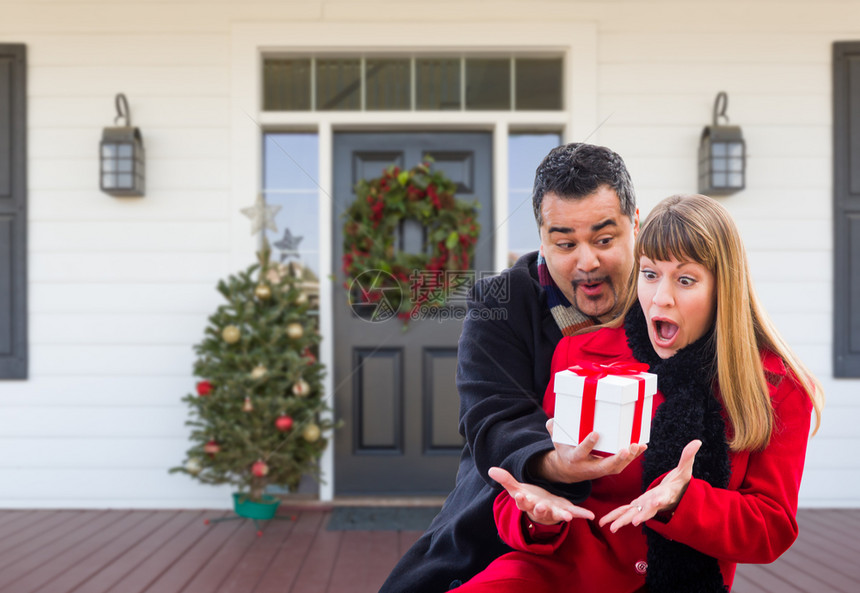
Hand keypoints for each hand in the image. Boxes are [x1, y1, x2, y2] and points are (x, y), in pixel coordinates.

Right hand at [489, 467, 594, 525]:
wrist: (542, 508)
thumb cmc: (529, 498)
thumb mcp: (517, 488)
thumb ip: (506, 480)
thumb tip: (490, 469)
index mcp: (528, 503)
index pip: (522, 502)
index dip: (520, 500)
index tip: (519, 496)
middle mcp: (540, 510)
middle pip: (539, 510)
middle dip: (540, 508)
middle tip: (541, 505)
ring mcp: (554, 512)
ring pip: (557, 514)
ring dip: (562, 515)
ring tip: (568, 516)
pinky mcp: (566, 510)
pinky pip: (575, 512)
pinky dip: (583, 514)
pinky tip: (591, 515)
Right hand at [532, 419, 646, 483]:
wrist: (568, 470)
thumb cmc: (564, 450)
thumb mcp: (556, 441)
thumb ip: (553, 429)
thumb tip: (553, 420)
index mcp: (575, 459)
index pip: (581, 453)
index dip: (587, 445)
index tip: (595, 434)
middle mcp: (588, 467)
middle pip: (604, 466)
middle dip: (616, 458)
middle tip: (627, 449)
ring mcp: (600, 470)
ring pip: (616, 467)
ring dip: (628, 458)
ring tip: (638, 445)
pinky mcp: (609, 469)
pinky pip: (622, 464)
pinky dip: (633, 456)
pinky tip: (642, 446)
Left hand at [599, 439, 701, 532]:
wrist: (676, 497)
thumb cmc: (680, 484)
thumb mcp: (684, 470)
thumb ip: (687, 457)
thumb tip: (697, 441)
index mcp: (665, 495)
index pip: (663, 498)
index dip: (659, 501)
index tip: (655, 503)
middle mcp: (654, 504)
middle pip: (646, 511)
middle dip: (639, 516)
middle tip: (632, 523)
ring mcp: (645, 506)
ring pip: (632, 514)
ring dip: (622, 520)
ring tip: (610, 528)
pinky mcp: (638, 506)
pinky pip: (625, 511)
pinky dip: (615, 516)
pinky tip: (604, 522)